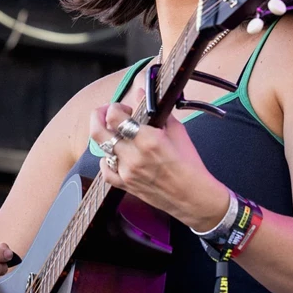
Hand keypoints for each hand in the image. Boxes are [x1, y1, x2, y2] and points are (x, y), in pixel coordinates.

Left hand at [90, 93, 228, 228]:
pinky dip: (106, 161)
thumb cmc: (190, 165)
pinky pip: (105, 171)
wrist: (194, 197)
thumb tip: (142, 95)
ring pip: (101, 149)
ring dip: (106, 137)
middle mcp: (133, 156)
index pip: (115, 116)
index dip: (115, 107)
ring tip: (116, 134)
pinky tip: (114, 156)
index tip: (124, 108)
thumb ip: (157, 112)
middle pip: (98, 131)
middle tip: (104, 112)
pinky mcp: (126, 186)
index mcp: (148, 139)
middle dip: (98, 116)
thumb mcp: (178, 132)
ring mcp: (126, 172)